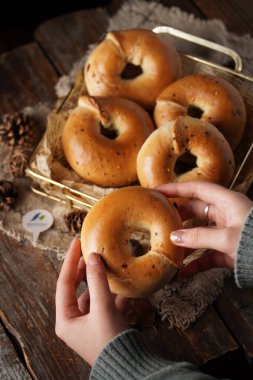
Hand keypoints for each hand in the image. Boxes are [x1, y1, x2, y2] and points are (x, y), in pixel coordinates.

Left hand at [55, 237, 127, 364]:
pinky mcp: (104, 328)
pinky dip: (114, 296)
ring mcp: (89, 326)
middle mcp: (74, 323)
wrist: (132, 368)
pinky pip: (106, 306)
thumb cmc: (111, 341)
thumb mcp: (102, 307)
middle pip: (76, 289)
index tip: (76, 243)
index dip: (70, 261)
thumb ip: (97, 280)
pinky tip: (124, 289)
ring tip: (106, 266)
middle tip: (89, 251)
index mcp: (66, 320)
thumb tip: (93, 257)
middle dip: (83, 270)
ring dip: (100, 282)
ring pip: (92, 296)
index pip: (64, 283)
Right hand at [157, 181, 252, 275]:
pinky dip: (196, 263)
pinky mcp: (228, 250)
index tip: (157, 191)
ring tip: (167, 248)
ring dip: (185, 242)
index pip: (197, 189)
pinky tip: (184, 272)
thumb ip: (199, 237)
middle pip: (196, 210)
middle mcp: (226, 214)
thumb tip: (174, 237)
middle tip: (158, 221)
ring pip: (199, 233)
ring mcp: (227, 233)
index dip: (176, 189)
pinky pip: (208, 255)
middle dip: (178, 216)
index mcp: (227, 202)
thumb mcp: (227, 238)